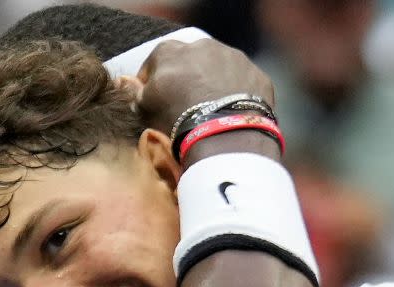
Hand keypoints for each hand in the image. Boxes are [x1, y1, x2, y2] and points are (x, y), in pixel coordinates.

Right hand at [130, 39, 275, 134]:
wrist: (224, 135)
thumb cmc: (177, 120)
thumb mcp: (145, 109)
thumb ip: (138, 95)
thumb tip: (137, 91)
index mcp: (170, 51)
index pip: (156, 61)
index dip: (153, 80)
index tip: (155, 98)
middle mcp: (203, 46)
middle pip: (191, 61)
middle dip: (188, 77)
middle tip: (187, 105)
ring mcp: (234, 57)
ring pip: (220, 68)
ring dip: (215, 83)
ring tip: (213, 110)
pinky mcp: (257, 74)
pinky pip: (244, 82)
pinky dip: (238, 93)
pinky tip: (233, 113)